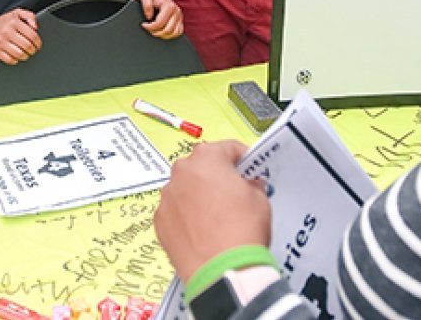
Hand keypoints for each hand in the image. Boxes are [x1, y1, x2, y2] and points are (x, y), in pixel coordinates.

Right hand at [0, 9, 40, 63]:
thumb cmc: (5, 21)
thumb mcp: (18, 13)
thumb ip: (30, 16)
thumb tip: (35, 27)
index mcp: (14, 22)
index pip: (32, 35)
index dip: (38, 42)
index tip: (38, 45)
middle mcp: (7, 32)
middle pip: (27, 46)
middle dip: (33, 50)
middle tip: (33, 50)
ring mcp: (0, 42)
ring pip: (19, 54)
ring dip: (26, 56)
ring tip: (26, 54)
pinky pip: (9, 60)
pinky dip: (15, 60)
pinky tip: (16, 56)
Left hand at [138, 0, 183, 38]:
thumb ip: (146, 4)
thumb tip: (149, 17)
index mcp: (169, 6)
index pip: (159, 23)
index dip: (149, 27)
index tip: (143, 25)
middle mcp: (177, 11)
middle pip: (167, 30)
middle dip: (156, 32)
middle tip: (149, 29)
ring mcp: (180, 17)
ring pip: (174, 33)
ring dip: (163, 35)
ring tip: (155, 31)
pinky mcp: (180, 21)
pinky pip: (178, 32)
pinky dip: (171, 35)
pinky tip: (162, 32)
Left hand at [154, 140, 271, 281]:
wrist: (223, 271)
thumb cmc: (240, 232)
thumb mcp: (260, 199)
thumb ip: (252, 184)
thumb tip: (249, 185)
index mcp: (206, 158)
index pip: (228, 148)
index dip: (243, 159)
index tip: (247, 167)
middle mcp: (181, 172)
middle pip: (202, 167)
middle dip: (217, 177)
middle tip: (234, 194)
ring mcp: (167, 197)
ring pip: (186, 189)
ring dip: (199, 197)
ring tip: (218, 218)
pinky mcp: (160, 221)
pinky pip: (176, 211)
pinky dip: (187, 217)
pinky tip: (204, 231)